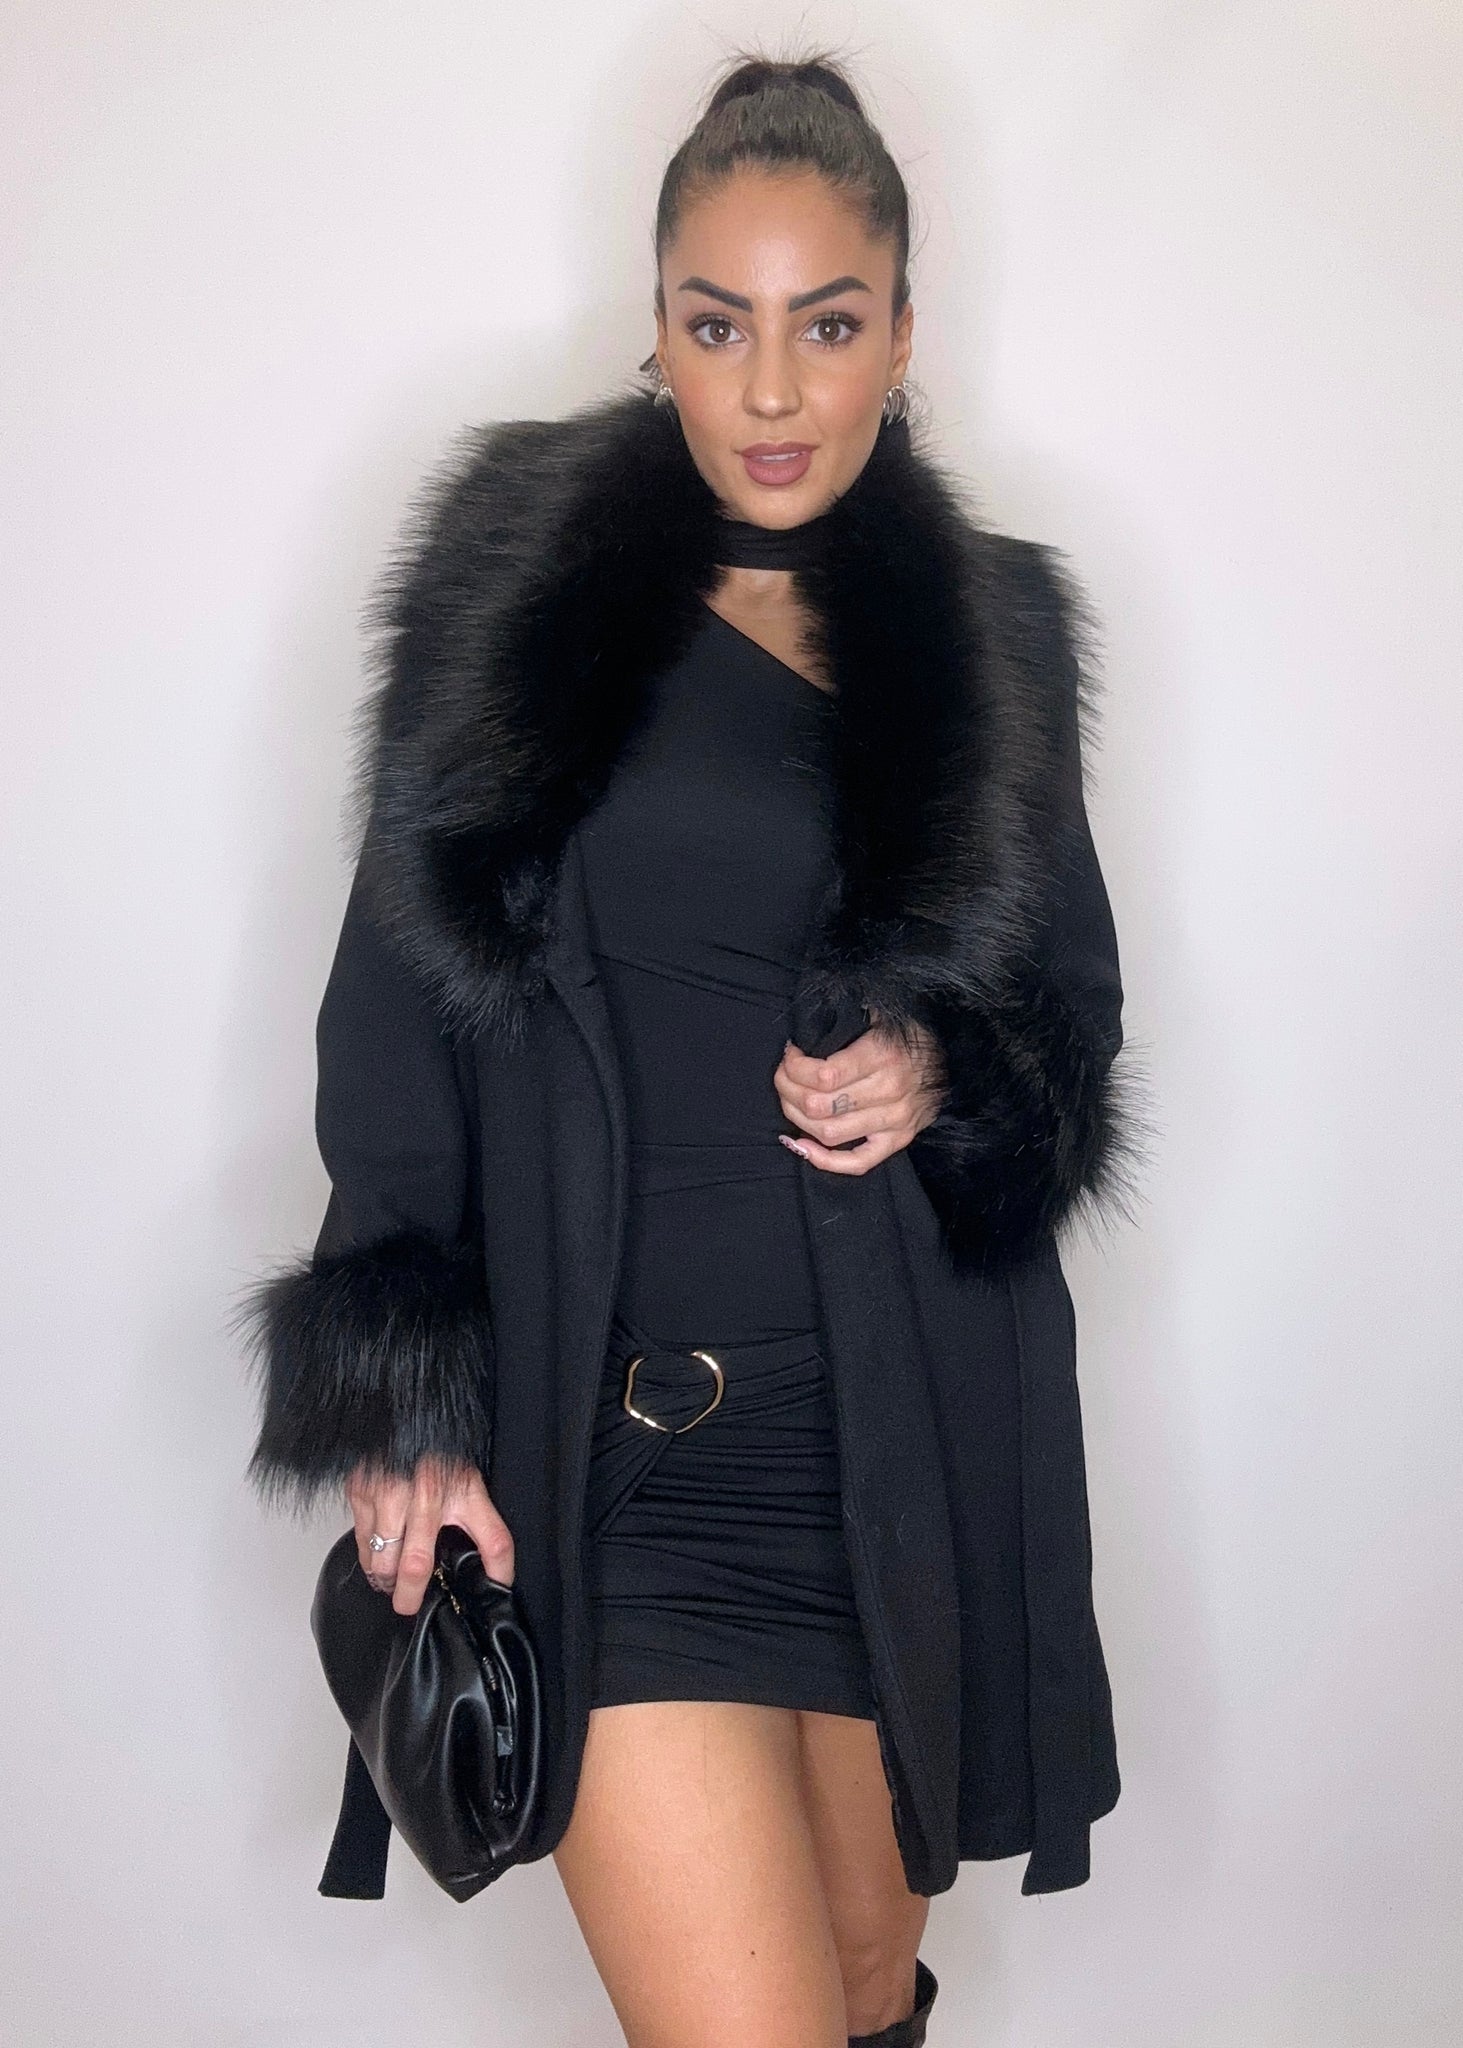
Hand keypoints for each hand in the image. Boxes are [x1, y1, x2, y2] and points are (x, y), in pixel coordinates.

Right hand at [345, 1455, 513, 1616]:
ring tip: (389, 1581)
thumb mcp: (472, 1487)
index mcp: (462, 1492)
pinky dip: (367, 1556)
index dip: (498, 1573)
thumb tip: (499, 1579)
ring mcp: (387, 1492)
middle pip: (416, 1566)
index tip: (494, 1594)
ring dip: (383, 1578)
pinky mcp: (359, 1490)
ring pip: (380, 1561)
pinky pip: (360, 1543)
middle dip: (408, 1596)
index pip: (492, 1540)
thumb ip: (488, 1532)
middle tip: (406, 1605)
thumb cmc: (437, 1458)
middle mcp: (424, 1493)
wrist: (401, 1419)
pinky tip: (377, 1553)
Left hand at [773, 1022, 944, 1176]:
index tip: (790, 1055)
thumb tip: (806, 1030)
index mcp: (883, 1056)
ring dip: (797, 1118)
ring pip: (828, 1134)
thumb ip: (847, 1019)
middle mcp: (889, 1092)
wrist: (955, 1057)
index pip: (823, 1076)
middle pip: (818, 1106)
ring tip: (791, 1100)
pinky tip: (803, 1145)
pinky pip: (857, 1163)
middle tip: (784, 1076)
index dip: (793, 1067)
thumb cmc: (908, 1034)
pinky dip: (824, 1161)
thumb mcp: (881, 1014)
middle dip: (788, 1089)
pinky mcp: (898, 1140)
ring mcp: (895, 1121)